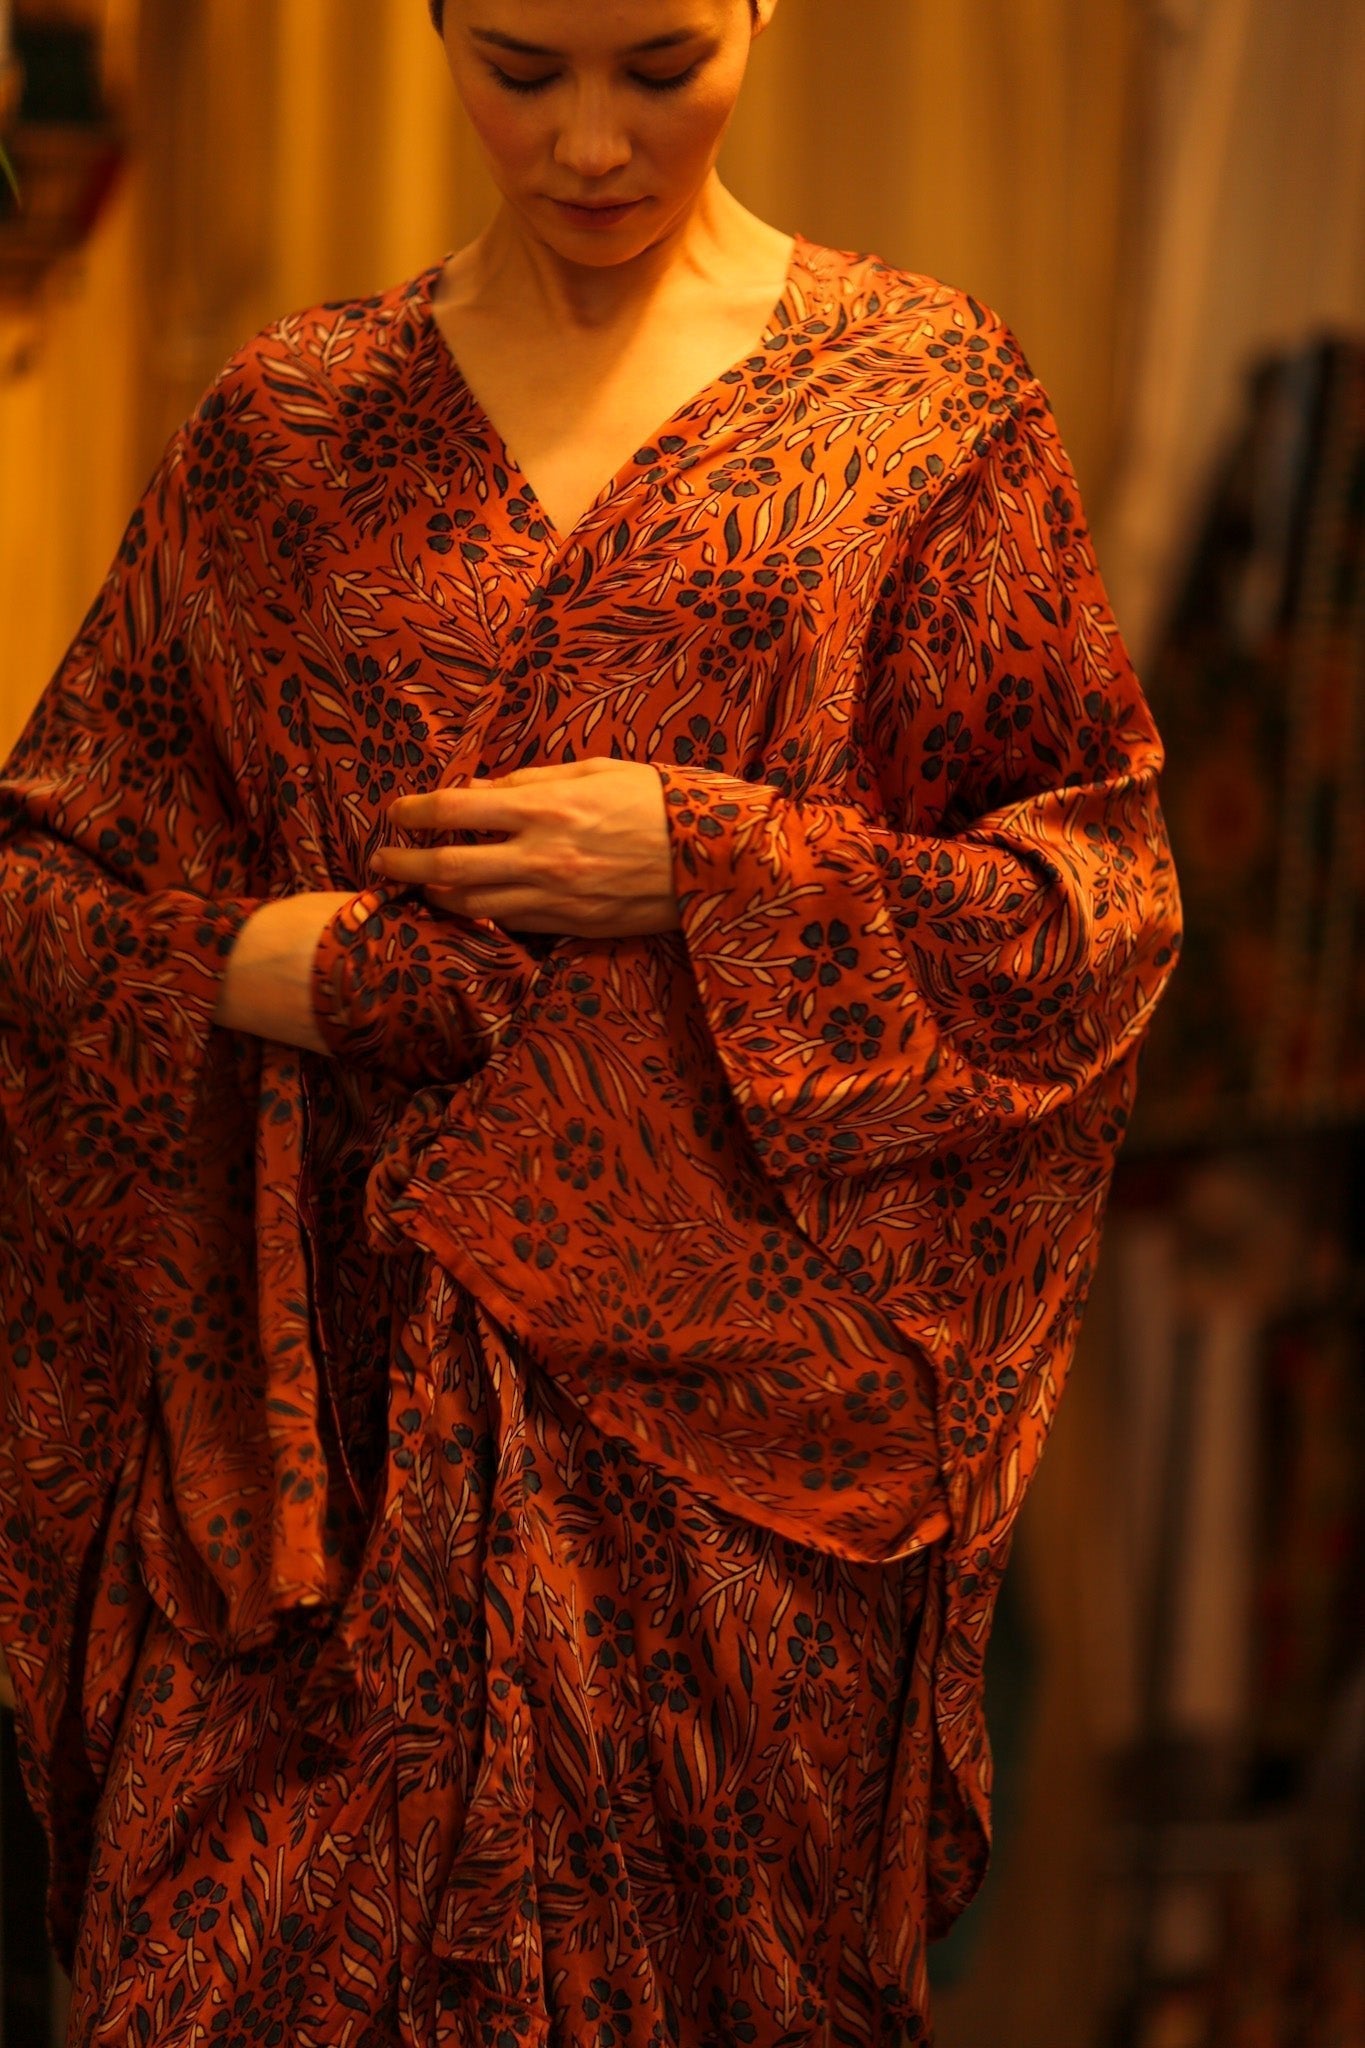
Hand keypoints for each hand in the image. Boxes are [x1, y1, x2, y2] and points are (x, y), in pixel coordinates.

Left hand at [371, 760, 679, 938]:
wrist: (718, 858)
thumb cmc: (660, 802)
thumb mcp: (598, 771)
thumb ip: (534, 779)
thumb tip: (481, 788)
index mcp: (545, 807)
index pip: (455, 809)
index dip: (414, 810)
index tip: (394, 810)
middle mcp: (540, 856)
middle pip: (446, 868)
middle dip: (403, 864)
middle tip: (381, 861)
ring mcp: (554, 898)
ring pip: (472, 907)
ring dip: (436, 897)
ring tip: (420, 885)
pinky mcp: (572, 926)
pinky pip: (512, 924)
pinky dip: (484, 914)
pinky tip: (474, 903)